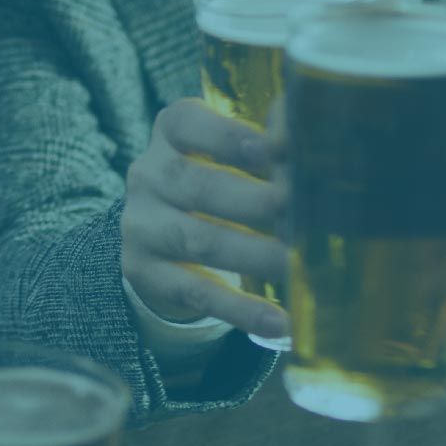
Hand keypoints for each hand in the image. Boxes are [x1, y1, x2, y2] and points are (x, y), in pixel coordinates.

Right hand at [120, 99, 289, 339]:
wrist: (166, 233)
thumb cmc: (223, 178)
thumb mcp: (236, 151)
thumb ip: (271, 137)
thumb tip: (306, 130)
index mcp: (171, 131)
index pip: (189, 125)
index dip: (230, 137)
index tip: (274, 151)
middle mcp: (147, 173)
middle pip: (196, 185)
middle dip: (255, 203)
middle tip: (304, 218)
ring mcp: (140, 224)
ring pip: (197, 240)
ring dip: (253, 256)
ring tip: (299, 269)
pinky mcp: (142, 270)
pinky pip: (194, 291)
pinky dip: (239, 309)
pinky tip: (279, 321)